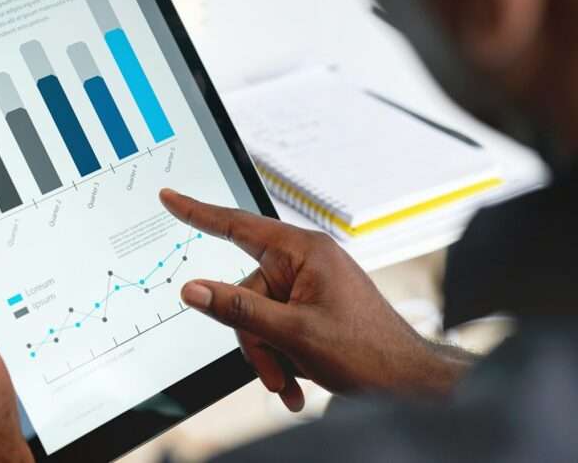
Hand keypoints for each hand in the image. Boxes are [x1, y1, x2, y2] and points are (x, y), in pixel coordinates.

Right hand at [160, 190, 474, 410]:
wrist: (408, 382)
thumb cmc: (367, 351)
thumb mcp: (293, 332)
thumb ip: (237, 309)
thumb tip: (193, 289)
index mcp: (303, 251)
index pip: (238, 225)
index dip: (198, 212)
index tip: (170, 196)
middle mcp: (304, 262)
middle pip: (245, 292)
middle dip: (255, 339)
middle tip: (275, 373)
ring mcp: (309, 285)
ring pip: (258, 316)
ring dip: (269, 354)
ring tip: (291, 382)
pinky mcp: (312, 306)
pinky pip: (277, 325)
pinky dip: (282, 355)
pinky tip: (298, 381)